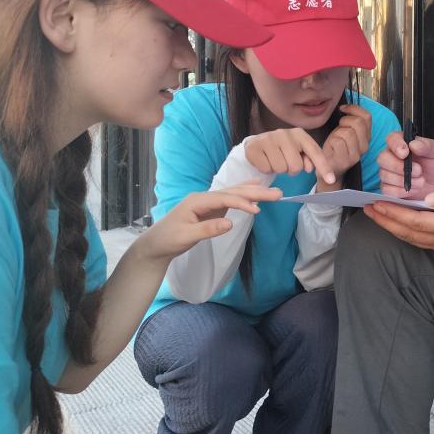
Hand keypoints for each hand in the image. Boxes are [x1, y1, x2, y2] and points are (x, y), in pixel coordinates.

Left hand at [135, 184, 281, 264]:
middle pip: (233, 192)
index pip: (225, 198)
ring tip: (272, 190)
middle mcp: (204, 198)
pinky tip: (254, 189)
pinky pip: (231, 199)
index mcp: (197, 200)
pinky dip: (244, 195)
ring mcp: (208, 202)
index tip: (258, 210)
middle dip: (255, 193)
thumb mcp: (186, 236)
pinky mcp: (212, 209)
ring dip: (253, 192)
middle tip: (278, 194)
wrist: (156, 244)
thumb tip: (230, 223)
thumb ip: (208, 229)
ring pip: (234, 194)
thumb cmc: (168, 240)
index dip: (242, 202)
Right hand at [245, 128, 336, 183]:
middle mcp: (284, 133)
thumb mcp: (298, 152)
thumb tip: (309, 167)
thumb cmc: (283, 150)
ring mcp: (268, 139)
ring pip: (280, 168)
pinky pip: (266, 168)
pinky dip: (266, 169)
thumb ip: (309, 158)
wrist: (258, 144)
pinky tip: (265, 161)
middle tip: (285, 163)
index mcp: (300, 134)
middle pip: (296, 166)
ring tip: (275, 161)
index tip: (331, 180)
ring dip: (278, 170)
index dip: (323, 167)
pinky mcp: (254, 147)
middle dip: (292, 170)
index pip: (315, 152)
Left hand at [318, 104, 371, 191]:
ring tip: (334, 139)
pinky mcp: (345, 161)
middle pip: (358, 123)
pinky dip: (331, 141)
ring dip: (337, 133)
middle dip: (344, 121)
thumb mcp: (345, 131)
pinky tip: (330, 147)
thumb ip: (351, 121)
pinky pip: (338, 142)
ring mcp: (355, 155)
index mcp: (366, 137)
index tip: (343, 109)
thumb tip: (348, 107)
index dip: (354, 109)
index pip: (367, 117)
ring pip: (348, 133)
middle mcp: (364, 147)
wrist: (328, 170)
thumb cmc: (335, 148)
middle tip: (339, 126)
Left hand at [363, 188, 433, 255]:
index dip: (393, 213)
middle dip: (386, 221)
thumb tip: (430, 198)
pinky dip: (406, 233)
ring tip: (377, 215)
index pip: (415, 221)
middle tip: (367, 209)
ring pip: (414, 239)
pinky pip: (422, 241)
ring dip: (393, 227)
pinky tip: (399, 225)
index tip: (376, 203)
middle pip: (409, 233)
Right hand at [377, 131, 433, 198]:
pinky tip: (413, 189)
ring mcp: (388, 173)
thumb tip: (413, 144)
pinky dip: (401, 191)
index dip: (395, 145)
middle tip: (419, 170)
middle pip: (382, 158)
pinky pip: (387, 190)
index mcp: (402, 143)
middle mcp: (391, 156)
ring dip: (404, 180)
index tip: (405, 153)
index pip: (391, 139)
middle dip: (400, 167)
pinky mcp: (388, 188)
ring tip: (421, 181)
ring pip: (384, 175)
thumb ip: (426, 146)